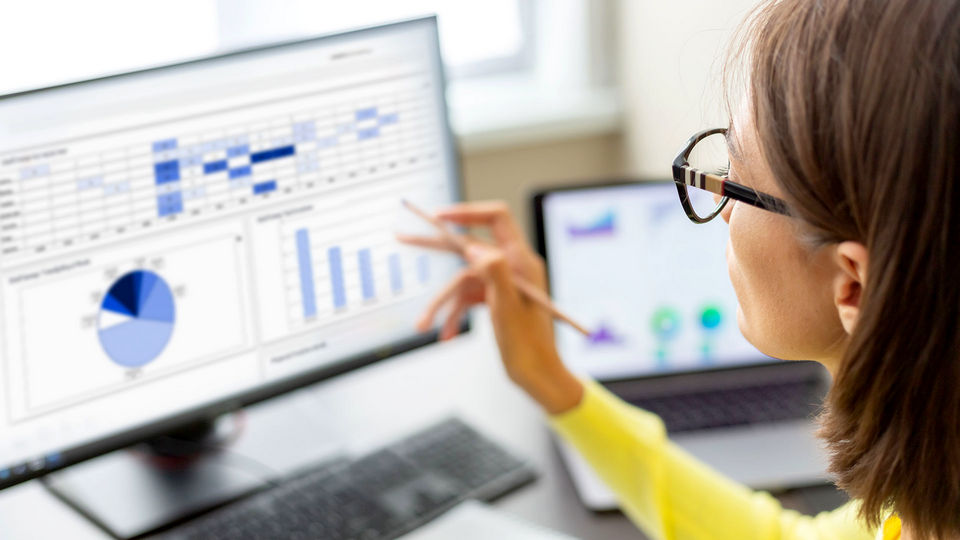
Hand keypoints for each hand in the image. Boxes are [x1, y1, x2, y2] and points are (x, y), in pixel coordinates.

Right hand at [397, 201, 582, 413]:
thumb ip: (494, 272)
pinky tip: (446, 334)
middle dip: (437, 249)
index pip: (495, 219)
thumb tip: (473, 248)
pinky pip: (466, 299)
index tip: (439, 217)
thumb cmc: (530, 346)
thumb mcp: (509, 308)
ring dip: (443, 303)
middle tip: (404, 239)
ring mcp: (502, 283)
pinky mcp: (494, 299)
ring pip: (462, 281)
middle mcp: (511, 267)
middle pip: (469, 247)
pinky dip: (455, 315)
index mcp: (521, 262)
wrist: (538, 376)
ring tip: (424, 324)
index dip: (467, 212)